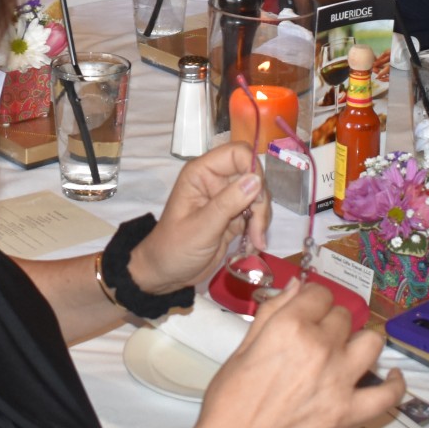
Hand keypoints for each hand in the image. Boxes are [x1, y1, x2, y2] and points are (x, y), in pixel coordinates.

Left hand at [133, 143, 269, 292]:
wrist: (167, 274)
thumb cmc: (174, 248)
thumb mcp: (201, 227)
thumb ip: (228, 203)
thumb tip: (256, 180)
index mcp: (201, 173)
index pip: (236, 153)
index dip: (253, 169)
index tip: (258, 198)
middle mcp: (216, 180)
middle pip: (253, 175)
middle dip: (260, 202)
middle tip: (257, 230)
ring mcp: (226, 198)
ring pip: (258, 196)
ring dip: (261, 218)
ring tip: (255, 242)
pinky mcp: (234, 216)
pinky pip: (256, 214)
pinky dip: (259, 229)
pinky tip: (253, 245)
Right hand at [191, 280, 406, 427]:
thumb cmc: (229, 398)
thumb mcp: (243, 346)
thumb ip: (273, 311)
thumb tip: (298, 286)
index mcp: (290, 327)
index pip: (320, 294)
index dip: (312, 300)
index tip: (308, 309)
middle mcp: (321, 347)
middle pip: (343, 317)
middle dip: (330, 322)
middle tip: (315, 338)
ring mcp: (340, 381)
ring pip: (371, 342)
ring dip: (359, 342)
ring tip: (346, 351)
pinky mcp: (350, 412)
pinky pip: (388, 394)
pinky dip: (394, 383)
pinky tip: (391, 376)